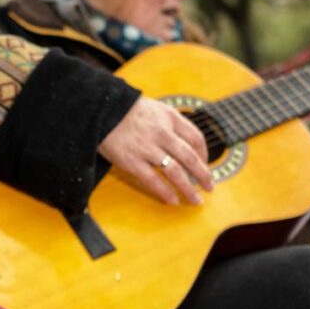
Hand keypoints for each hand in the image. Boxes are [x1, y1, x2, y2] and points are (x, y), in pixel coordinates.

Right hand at [98, 96, 213, 204]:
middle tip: (209, 187)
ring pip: (175, 172)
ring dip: (188, 189)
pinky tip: (172, 200)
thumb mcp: (154, 108)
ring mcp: (147, 149)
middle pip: (190, 158)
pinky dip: (165, 192)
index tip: (205, 165)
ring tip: (195, 200)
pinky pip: (153, 180)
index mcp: (170, 118)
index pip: (196, 138)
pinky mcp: (132, 161)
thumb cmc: (125, 110)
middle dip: (203, 175)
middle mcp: (162, 133)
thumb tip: (183, 141)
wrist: (99, 110)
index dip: (204, 154)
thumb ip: (170, 122)